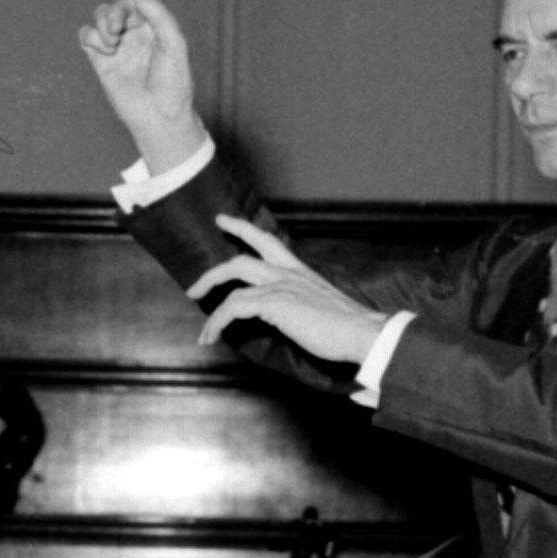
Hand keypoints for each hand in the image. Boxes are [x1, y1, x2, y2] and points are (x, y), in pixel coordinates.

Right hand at [76, 0, 206, 172]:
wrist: (158, 117)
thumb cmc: (173, 83)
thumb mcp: (173, 42)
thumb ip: (157, 12)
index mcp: (154, 26)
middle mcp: (135, 34)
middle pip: (115, 5)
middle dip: (113, 10)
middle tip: (118, 25)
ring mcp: (117, 47)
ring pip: (99, 18)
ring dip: (102, 23)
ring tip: (113, 42)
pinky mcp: (101, 61)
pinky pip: (87, 36)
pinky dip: (91, 36)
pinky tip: (104, 50)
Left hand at [185, 213, 389, 364]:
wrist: (363, 332)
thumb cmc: (347, 328)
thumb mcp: (319, 308)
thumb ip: (301, 306)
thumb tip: (288, 318)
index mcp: (299, 272)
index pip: (267, 241)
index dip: (242, 229)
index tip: (222, 220)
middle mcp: (288, 273)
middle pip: (241, 258)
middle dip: (213, 272)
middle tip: (193, 287)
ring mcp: (280, 285)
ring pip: (233, 276)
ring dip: (210, 300)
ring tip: (203, 331)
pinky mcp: (275, 302)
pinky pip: (233, 306)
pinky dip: (217, 321)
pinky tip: (212, 337)